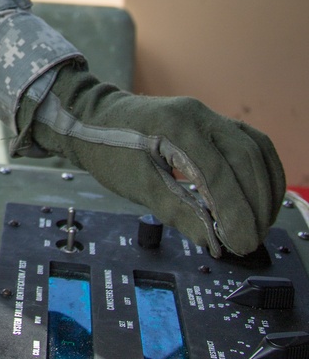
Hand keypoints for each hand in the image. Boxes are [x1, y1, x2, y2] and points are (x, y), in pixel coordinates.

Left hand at [19, 66, 285, 256]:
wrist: (92, 119)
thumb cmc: (109, 150)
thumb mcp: (138, 186)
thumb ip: (179, 212)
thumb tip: (215, 243)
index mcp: (176, 126)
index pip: (220, 172)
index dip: (236, 212)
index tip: (241, 243)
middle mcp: (199, 114)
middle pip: (247, 158)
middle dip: (257, 203)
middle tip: (252, 240)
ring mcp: (208, 115)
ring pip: (256, 149)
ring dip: (266, 188)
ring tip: (260, 224)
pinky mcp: (212, 122)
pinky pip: (250, 144)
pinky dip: (261, 172)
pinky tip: (260, 198)